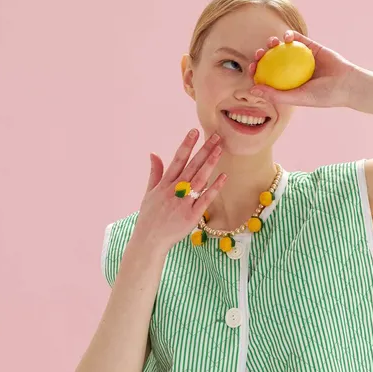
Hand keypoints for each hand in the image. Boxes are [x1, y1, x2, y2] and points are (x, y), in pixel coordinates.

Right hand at [134, 130, 226, 252]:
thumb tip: (154, 153)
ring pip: (200, 179)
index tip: (194, 131)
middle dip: (204, 150)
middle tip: (216, 136)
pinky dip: (214, 188)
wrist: (149, 240)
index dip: (186, 145)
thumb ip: (155, 173)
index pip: (177, 160)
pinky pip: (205, 199)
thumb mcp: (149, 193)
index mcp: (164, 184)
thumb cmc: (149, 217)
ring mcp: (183, 202)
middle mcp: (174, 191)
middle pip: (192, 166)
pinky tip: (223, 176)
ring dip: (210, 163)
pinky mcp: (192, 215)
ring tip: (220, 149)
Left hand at [248, 29, 357, 108]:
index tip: (250, 68)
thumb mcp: (298, 98)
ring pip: (282, 48)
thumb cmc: (323, 96)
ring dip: (273, 43)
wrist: (346, 84)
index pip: (267, 76)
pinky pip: (297, 38)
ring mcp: (300, 57)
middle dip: (262, 56)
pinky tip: (286, 36)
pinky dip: (290, 35)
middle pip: (272, 60)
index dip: (257, 71)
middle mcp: (292, 70)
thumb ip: (276, 95)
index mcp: (287, 84)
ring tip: (272, 42)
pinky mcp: (310, 46)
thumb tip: (252, 90)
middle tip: (259, 54)